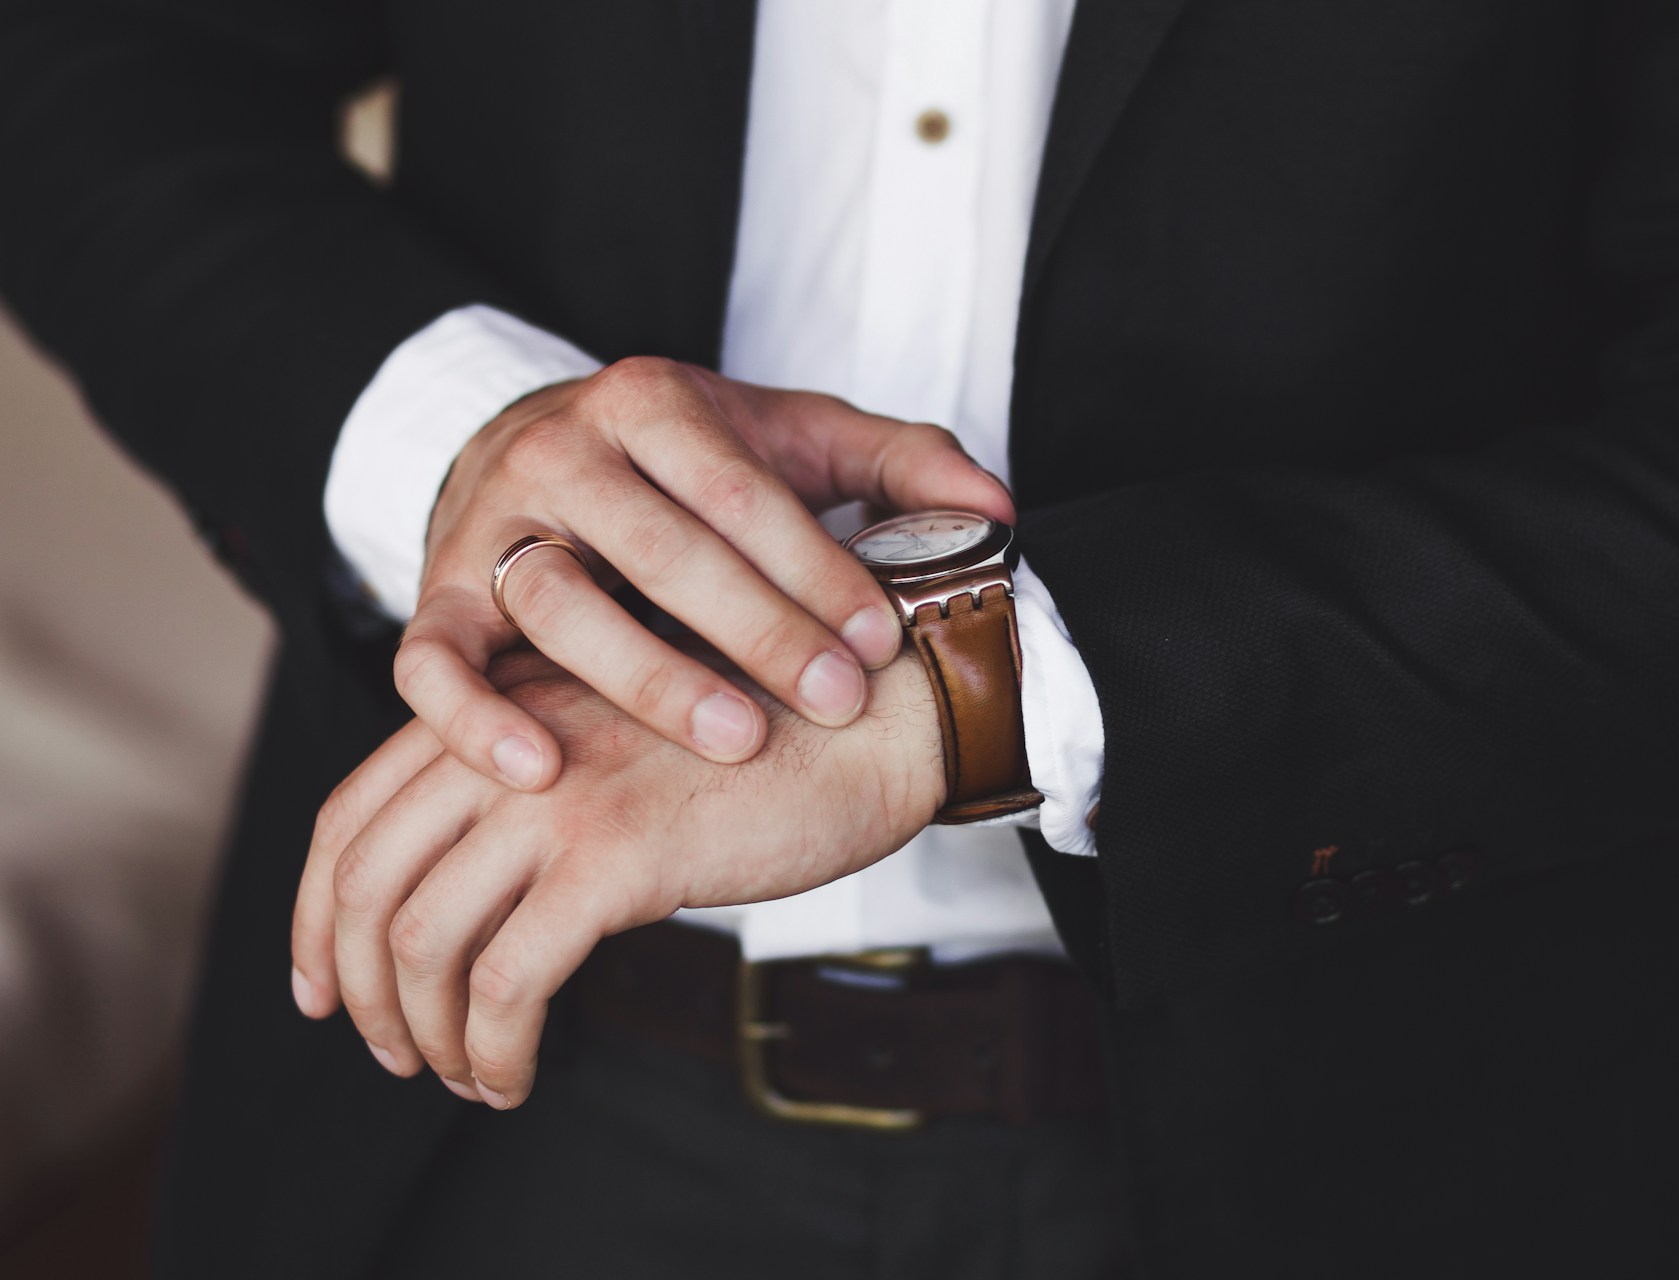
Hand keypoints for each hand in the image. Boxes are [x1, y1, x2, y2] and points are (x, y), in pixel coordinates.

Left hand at [288, 648, 945, 1107]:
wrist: (873, 719)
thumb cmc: (765, 738)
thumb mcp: (621, 734)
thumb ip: (539, 779)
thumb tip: (474, 899)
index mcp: (500, 705)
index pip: (351, 811)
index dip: (315, 912)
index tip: (323, 984)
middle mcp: (509, 738)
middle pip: (364, 879)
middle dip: (357, 987)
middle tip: (390, 1052)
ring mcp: (558, 793)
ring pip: (422, 938)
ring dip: (424, 1032)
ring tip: (464, 1074)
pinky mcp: (616, 855)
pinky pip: (507, 981)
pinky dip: (494, 1049)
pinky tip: (516, 1076)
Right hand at [396, 356, 1010, 787]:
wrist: (544, 451)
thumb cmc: (692, 465)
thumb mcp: (794, 440)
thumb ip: (899, 463)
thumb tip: (998, 510)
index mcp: (652, 402)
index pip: (740, 487)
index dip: (815, 564)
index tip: (882, 637)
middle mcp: (561, 452)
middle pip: (657, 542)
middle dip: (756, 627)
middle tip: (836, 699)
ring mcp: (490, 525)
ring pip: (554, 600)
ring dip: (643, 676)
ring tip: (735, 741)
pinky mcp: (435, 596)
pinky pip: (430, 659)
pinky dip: (471, 718)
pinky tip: (538, 772)